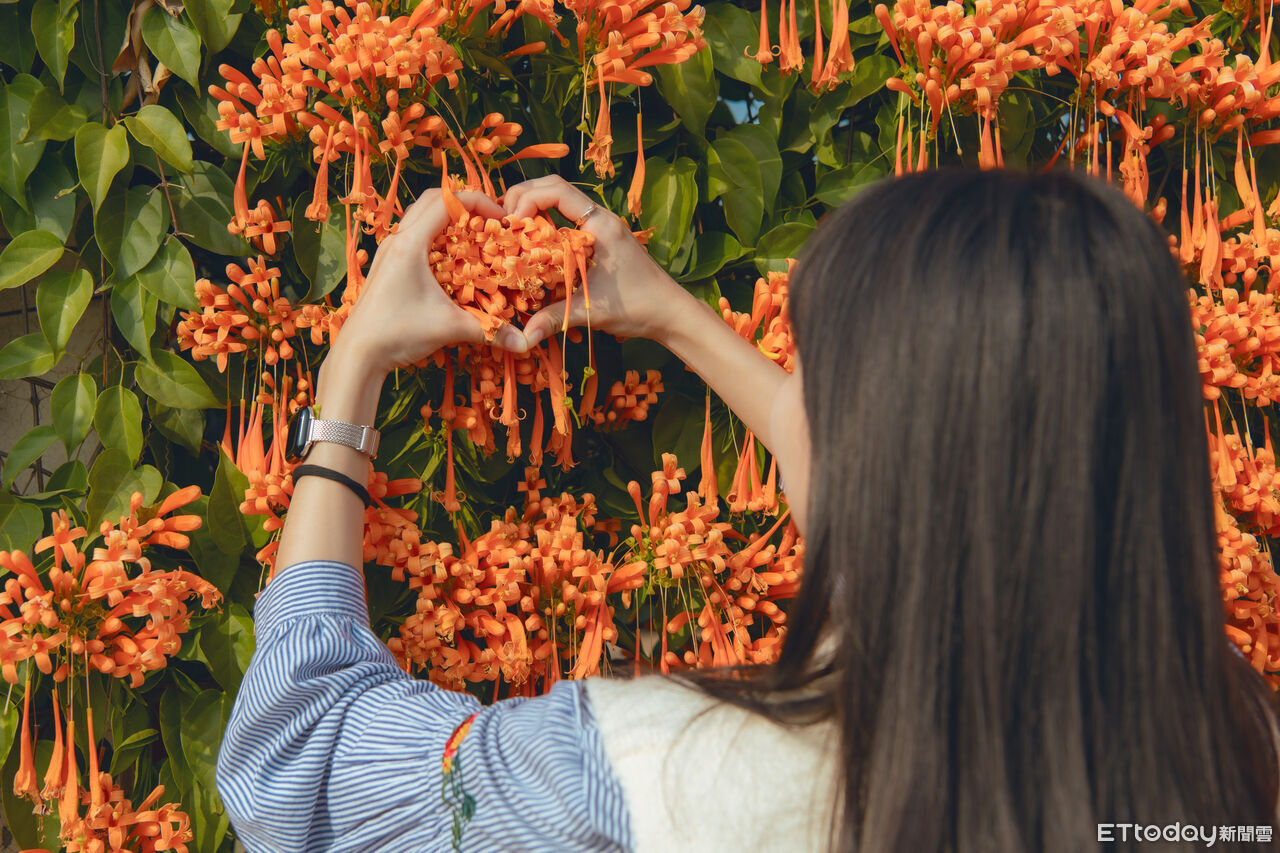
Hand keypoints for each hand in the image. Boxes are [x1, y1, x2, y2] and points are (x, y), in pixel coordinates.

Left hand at [332, 189, 525, 376]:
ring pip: (419, 216)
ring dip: (447, 218)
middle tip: (488, 221)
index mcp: (410, 244)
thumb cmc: (397, 334)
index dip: (478, 201)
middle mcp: (397, 240)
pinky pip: (412, 235)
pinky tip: (450, 259)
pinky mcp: (386, 265)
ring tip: (472, 235)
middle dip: (464, 204)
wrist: (358, 355)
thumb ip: (490, 331)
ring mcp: (388, 251)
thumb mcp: (449, 328)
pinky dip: (434, 235)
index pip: (447, 201)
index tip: (500, 217)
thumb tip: (525, 342)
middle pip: (432, 200)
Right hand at [502, 175, 695, 348]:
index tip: (510, 224)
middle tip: (502, 223)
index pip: (556, 190)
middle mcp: (600, 218)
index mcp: (600, 224)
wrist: (670, 313)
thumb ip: (554, 318)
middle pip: (553, 188)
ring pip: (559, 201)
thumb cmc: (638, 305)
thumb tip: (522, 336)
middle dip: (522, 199)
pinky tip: (532, 245)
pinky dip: (545, 224)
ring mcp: (601, 227)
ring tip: (511, 230)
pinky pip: (567, 219)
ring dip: (533, 209)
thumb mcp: (592, 310)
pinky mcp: (600, 239)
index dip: (526, 200)